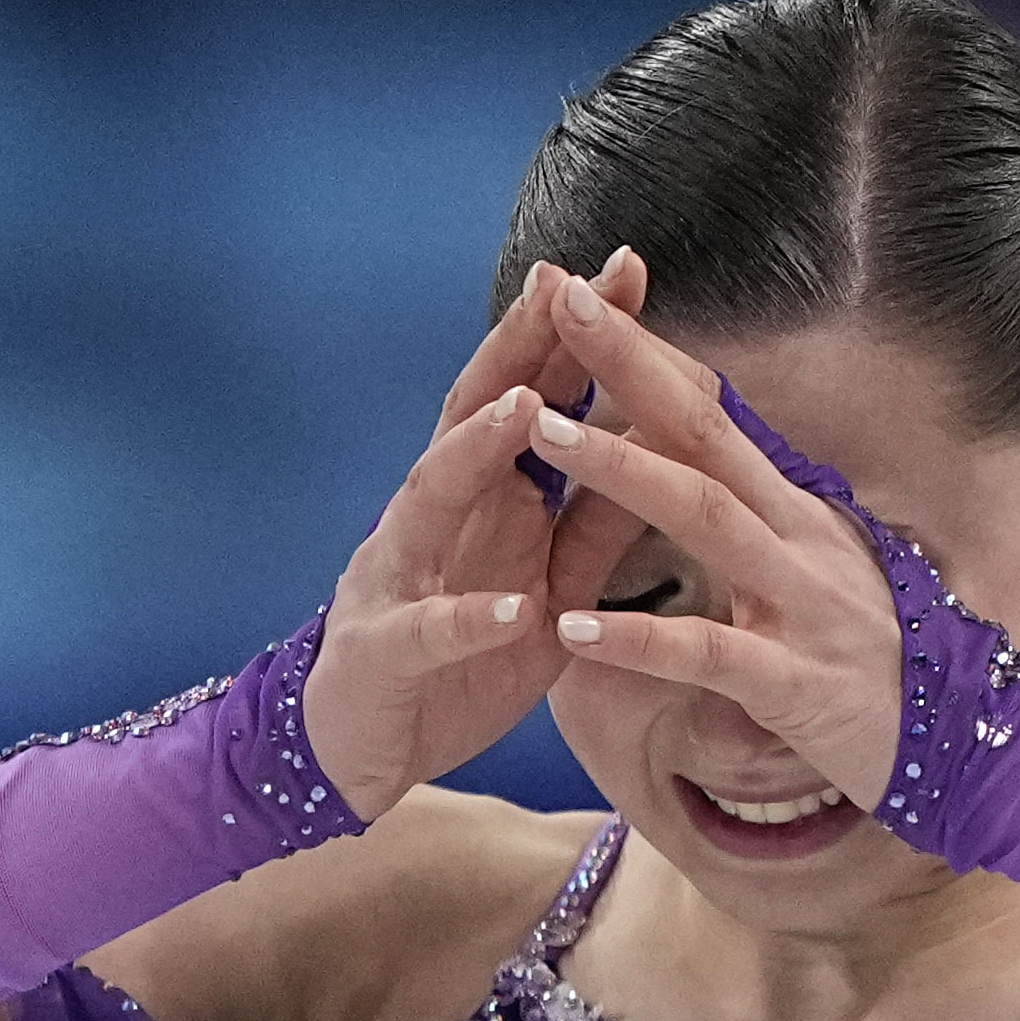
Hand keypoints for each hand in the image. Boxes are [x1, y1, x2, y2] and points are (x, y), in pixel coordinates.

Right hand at [303, 251, 648, 821]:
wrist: (360, 751)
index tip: (629, 269)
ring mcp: (397, 575)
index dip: (573, 335)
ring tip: (528, 406)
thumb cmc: (457, 659)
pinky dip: (466, 616)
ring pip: (430, 498)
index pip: (526, 394)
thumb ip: (596, 520)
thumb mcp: (546, 584)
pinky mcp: (382, 652)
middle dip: (521, 349)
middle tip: (568, 284)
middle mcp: (430, 515)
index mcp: (478, 496)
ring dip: (478, 451)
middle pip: (472, 415)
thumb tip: (658, 442)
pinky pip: (427, 631)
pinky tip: (509, 605)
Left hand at [524, 272, 906, 810]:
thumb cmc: (889, 668)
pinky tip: (574, 629)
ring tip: (542, 431)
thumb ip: (770, 523)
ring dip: (619, 469)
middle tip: (558, 304)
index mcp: (801, 511)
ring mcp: (801, 606)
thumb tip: (713, 468)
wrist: (976, 751)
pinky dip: (639, 639)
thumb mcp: (830, 573)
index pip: (714, 416)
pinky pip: (707, 653)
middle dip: (630, 365)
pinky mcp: (796, 683)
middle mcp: (802, 539)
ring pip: (703, 517)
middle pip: (704, 432)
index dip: (650, 356)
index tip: (583, 298)